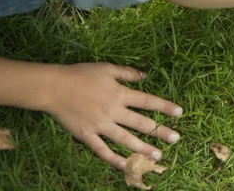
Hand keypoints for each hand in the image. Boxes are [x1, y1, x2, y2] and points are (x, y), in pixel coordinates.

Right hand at [43, 62, 182, 169]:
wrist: (53, 87)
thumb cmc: (81, 74)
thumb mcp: (107, 68)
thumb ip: (127, 73)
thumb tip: (145, 75)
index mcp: (120, 94)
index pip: (148, 101)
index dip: (165, 107)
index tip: (180, 113)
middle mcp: (113, 111)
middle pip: (141, 123)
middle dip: (160, 131)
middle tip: (175, 138)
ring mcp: (100, 125)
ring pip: (125, 139)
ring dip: (143, 148)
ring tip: (157, 155)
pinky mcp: (86, 135)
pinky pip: (102, 150)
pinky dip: (114, 158)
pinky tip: (126, 165)